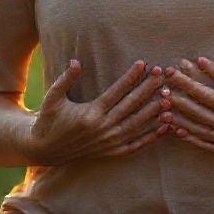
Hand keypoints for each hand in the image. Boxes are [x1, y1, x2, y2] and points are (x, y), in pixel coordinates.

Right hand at [22, 59, 168, 165]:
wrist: (44, 150)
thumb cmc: (49, 119)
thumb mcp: (53, 97)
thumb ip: (65, 79)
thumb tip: (76, 61)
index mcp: (91, 113)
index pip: (117, 92)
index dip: (132, 77)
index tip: (145, 64)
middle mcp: (103, 128)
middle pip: (132, 105)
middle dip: (149, 89)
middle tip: (164, 74)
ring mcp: (109, 142)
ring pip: (138, 125)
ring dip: (155, 111)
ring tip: (169, 96)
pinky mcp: (111, 152)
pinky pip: (135, 145)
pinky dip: (151, 137)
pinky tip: (165, 126)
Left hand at [158, 52, 213, 156]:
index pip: (210, 97)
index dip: (190, 85)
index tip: (175, 73)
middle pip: (201, 113)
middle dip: (179, 100)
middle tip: (160, 88)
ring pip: (201, 131)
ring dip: (181, 121)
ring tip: (162, 110)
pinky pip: (210, 145)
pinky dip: (193, 139)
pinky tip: (178, 133)